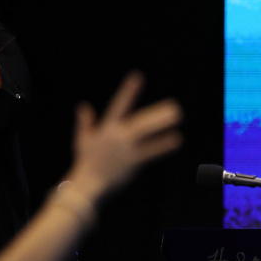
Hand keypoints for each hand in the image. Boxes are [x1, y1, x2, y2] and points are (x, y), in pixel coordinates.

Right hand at [66, 72, 183, 197]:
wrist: (87, 184)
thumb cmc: (85, 162)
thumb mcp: (82, 139)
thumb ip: (84, 122)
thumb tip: (82, 106)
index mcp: (107, 127)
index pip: (119, 104)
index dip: (129, 90)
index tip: (138, 76)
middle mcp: (118, 135)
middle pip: (140, 120)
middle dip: (157, 113)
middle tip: (174, 105)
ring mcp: (126, 149)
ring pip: (147, 133)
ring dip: (162, 125)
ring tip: (178, 116)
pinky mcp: (133, 162)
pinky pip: (151, 152)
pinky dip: (163, 145)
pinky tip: (177, 139)